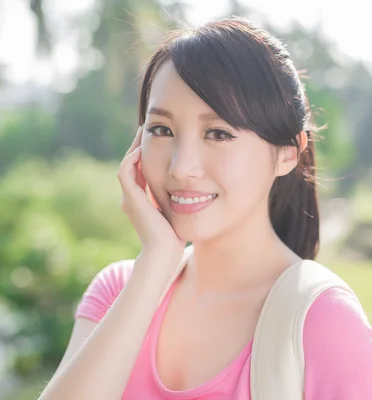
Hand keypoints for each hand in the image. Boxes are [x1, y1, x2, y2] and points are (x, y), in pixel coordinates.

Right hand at [118, 127, 185, 258]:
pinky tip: (144, 147)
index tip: (162, 138)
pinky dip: (133, 158)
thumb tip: (195, 187)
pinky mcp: (130, 199)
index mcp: (141, 200)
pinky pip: (125, 172)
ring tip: (146, 130)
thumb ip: (179, 199)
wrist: (165, 253)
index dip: (149, 153)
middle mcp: (131, 197)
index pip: (142, 169)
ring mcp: (129, 198)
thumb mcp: (178, 211)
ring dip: (135, 146)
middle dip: (141, 145)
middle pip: (132, 163)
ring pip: (127, 164)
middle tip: (151, 127)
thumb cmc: (176, 237)